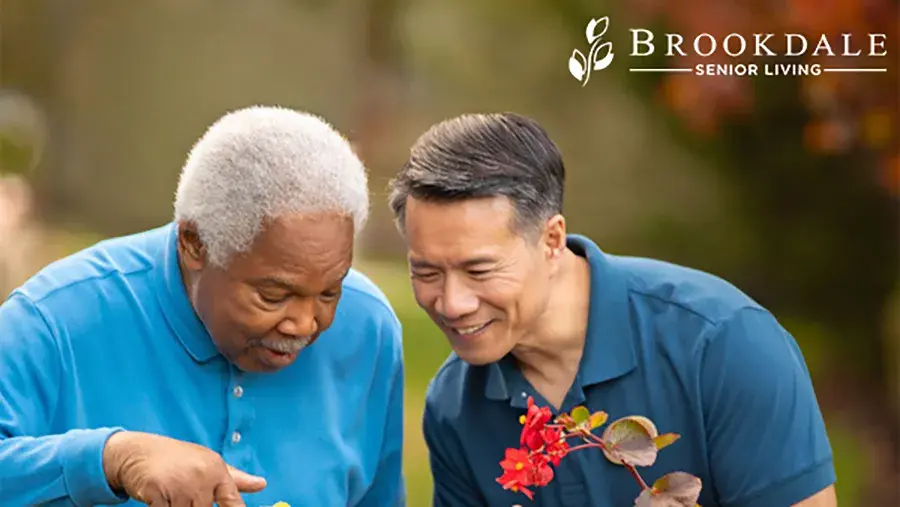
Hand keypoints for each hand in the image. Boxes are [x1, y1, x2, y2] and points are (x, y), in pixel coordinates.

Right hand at [102, 431, 266, 505]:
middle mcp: (202, 476)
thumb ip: (234, 479)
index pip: (233, 501)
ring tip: (171, 496)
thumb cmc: (177, 459)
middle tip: (183, 496)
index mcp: (217, 470)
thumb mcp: (208, 464)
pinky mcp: (158, 492)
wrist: (138, 452)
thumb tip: (262, 484)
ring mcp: (180, 484)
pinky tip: (159, 498)